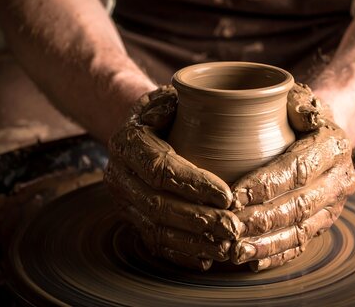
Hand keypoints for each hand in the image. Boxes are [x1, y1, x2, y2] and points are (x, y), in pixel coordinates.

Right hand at [104, 86, 242, 270]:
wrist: (140, 130)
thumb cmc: (165, 111)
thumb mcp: (167, 95)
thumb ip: (173, 99)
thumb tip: (176, 106)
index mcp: (128, 143)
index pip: (161, 168)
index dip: (194, 184)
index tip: (227, 195)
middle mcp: (120, 175)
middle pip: (158, 205)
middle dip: (199, 220)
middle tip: (234, 227)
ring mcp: (125, 201)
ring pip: (156, 229)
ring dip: (193, 242)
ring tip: (227, 247)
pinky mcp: (134, 218)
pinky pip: (155, 242)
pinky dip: (181, 253)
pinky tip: (206, 259)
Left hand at [230, 83, 354, 271]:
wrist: (319, 130)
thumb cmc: (296, 110)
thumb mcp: (296, 96)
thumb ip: (289, 100)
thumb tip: (283, 109)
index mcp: (334, 144)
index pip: (299, 168)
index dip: (266, 184)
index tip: (233, 194)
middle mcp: (341, 178)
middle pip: (299, 204)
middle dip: (261, 219)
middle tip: (227, 227)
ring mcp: (335, 204)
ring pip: (301, 229)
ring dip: (266, 243)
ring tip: (235, 250)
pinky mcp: (325, 221)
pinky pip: (303, 242)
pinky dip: (277, 254)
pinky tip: (252, 260)